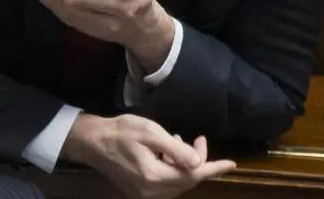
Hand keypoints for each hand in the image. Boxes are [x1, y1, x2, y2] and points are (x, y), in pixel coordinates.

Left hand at [37, 0, 174, 71]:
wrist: (143, 32)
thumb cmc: (142, 3)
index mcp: (126, 10)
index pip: (104, 5)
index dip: (85, 1)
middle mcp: (110, 23)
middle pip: (82, 16)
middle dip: (61, 5)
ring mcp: (99, 30)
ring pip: (74, 21)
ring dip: (56, 9)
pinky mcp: (91, 33)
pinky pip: (73, 23)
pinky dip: (59, 12)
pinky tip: (47, 0)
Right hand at [62, 113, 235, 198]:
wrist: (92, 141)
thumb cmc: (120, 131)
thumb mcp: (150, 132)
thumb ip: (175, 149)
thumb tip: (198, 162)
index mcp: (155, 177)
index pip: (193, 175)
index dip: (214, 168)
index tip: (231, 163)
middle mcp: (152, 192)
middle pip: (187, 181)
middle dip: (197, 161)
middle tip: (197, 139)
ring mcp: (144, 195)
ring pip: (177, 184)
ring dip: (184, 165)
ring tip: (177, 142)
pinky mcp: (139, 192)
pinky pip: (166, 185)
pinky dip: (173, 170)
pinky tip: (167, 153)